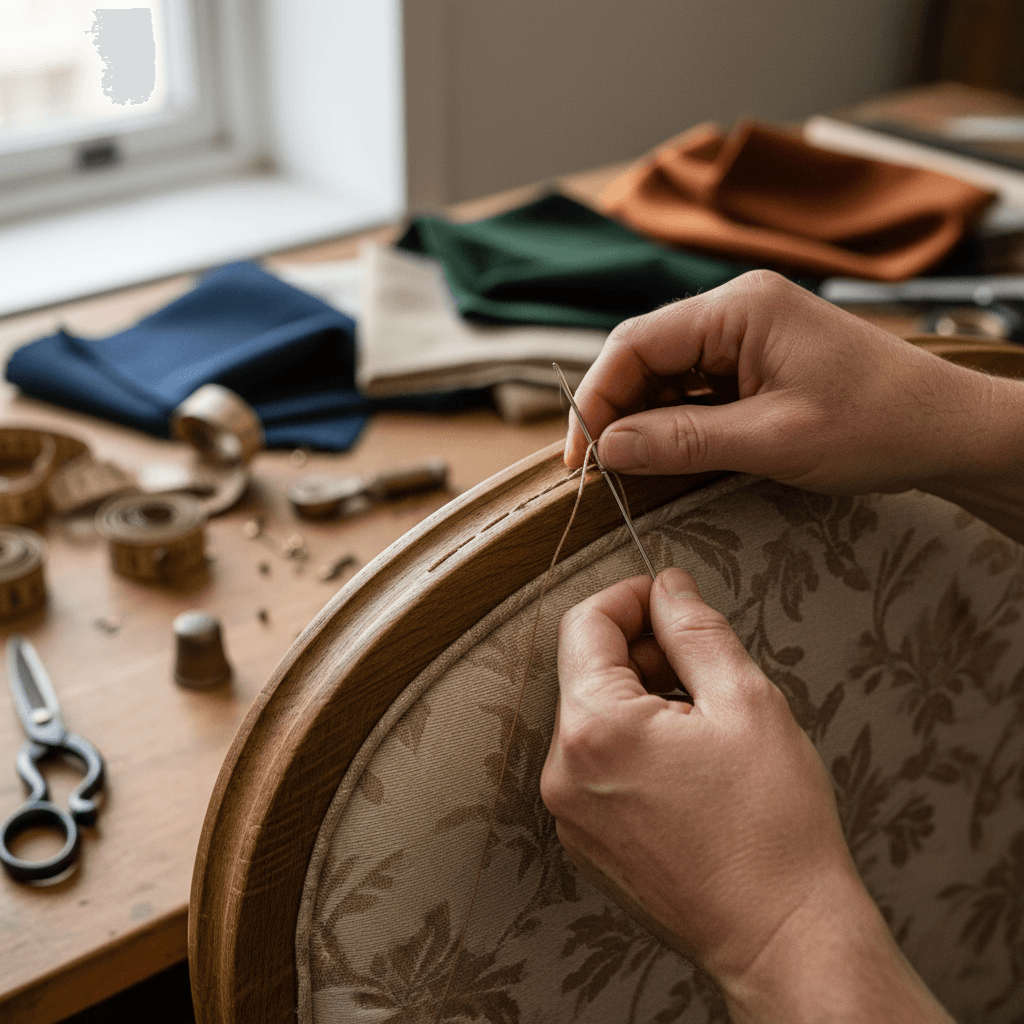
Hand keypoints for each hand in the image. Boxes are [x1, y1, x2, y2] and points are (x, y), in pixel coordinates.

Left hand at [542, 567, 954, 1022]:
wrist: (783, 937)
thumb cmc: (774, 829)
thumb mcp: (746, 700)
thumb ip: (695, 629)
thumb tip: (668, 587)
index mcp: (595, 728)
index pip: (586, 623)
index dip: (632, 596)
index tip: (670, 598)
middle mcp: (565, 772)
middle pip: (587, 671)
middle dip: (642, 651)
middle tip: (705, 667)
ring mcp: (571, 813)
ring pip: (595, 717)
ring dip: (643, 698)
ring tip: (707, 726)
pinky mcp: (587, 841)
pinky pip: (598, 764)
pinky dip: (635, 745)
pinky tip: (691, 768)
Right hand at [565, 270, 1020, 505]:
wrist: (949, 429)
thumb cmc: (878, 425)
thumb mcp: (773, 442)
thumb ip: (682, 441)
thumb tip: (608, 448)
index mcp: (739, 307)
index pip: (635, 343)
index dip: (595, 400)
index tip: (579, 456)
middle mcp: (737, 307)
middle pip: (645, 354)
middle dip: (616, 410)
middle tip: (598, 469)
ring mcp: (747, 331)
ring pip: (667, 372)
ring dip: (644, 418)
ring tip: (630, 468)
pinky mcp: (757, 358)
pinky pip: (696, 385)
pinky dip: (676, 420)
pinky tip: (668, 452)